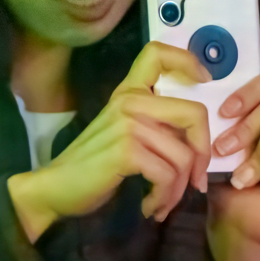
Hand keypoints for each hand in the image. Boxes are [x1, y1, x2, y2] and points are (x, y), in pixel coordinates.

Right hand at [6, 41, 211, 241]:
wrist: (55, 189)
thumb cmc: (92, 166)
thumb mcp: (122, 134)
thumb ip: (153, 124)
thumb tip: (199, 140)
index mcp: (128, 93)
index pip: (157, 54)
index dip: (188, 61)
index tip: (203, 81)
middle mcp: (129, 101)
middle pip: (194, 114)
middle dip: (203, 154)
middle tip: (195, 180)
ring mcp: (127, 124)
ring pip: (184, 156)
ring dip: (179, 189)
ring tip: (163, 203)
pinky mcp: (126, 150)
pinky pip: (167, 175)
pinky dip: (163, 198)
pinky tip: (150, 207)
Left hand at [206, 69, 259, 260]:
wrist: (236, 221)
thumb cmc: (225, 180)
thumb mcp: (218, 144)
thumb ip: (221, 119)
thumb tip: (208, 96)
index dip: (249, 92)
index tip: (223, 112)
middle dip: (243, 129)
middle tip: (223, 151)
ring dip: (253, 155)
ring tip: (240, 176)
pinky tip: (258, 182)